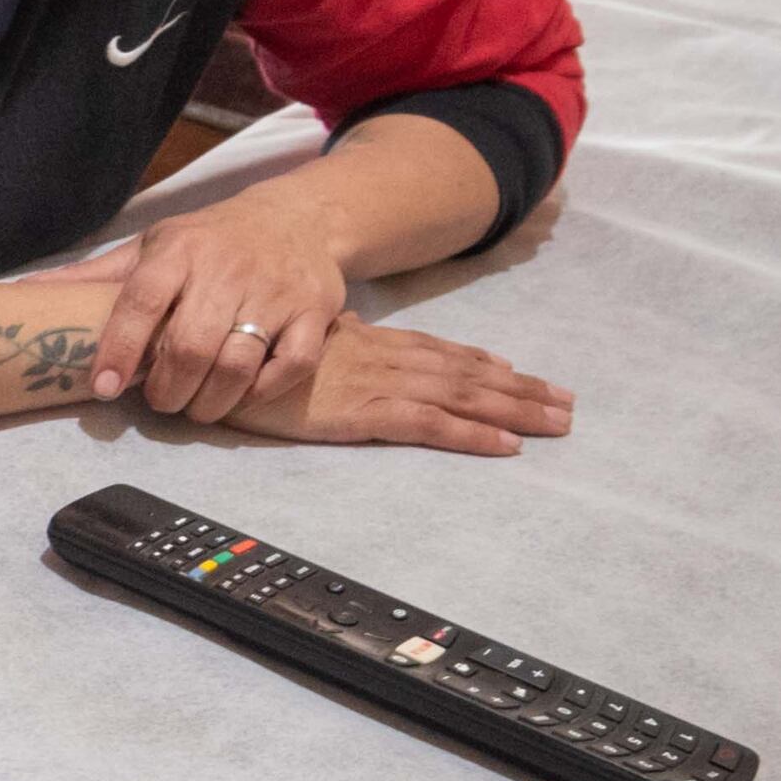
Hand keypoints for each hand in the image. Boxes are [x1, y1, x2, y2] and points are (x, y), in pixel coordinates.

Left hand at [88, 185, 351, 424]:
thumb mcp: (150, 248)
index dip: (118, 349)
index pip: (141, 301)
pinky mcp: (316, 312)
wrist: (297, 219)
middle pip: (191, 346)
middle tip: (159, 401)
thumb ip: (93, 279)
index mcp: (179, 251)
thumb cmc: (208, 242)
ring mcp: (276, 291)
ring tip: (195, 407)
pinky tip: (241, 395)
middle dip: (167, 390)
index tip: (103, 388)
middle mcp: (228, 269)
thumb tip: (17, 294)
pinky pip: (291, 366)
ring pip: (238, 364)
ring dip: (209, 401)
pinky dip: (262, 392)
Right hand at [223, 320, 575, 456]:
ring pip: (463, 396)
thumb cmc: (243, 349)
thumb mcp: (291, 340)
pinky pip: (430, 425)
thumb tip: (334, 335)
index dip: (486, 365)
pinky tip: (506, 446)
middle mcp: (385, 359)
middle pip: (467, 374)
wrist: (214, 349)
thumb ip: (321, 343)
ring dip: (515, 410)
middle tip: (566, 403)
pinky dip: (472, 434)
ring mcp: (377, 384)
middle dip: (521, 389)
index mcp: (368, 342)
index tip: (521, 374)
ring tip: (556, 423)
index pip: (441, 352)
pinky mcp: (363, 413)